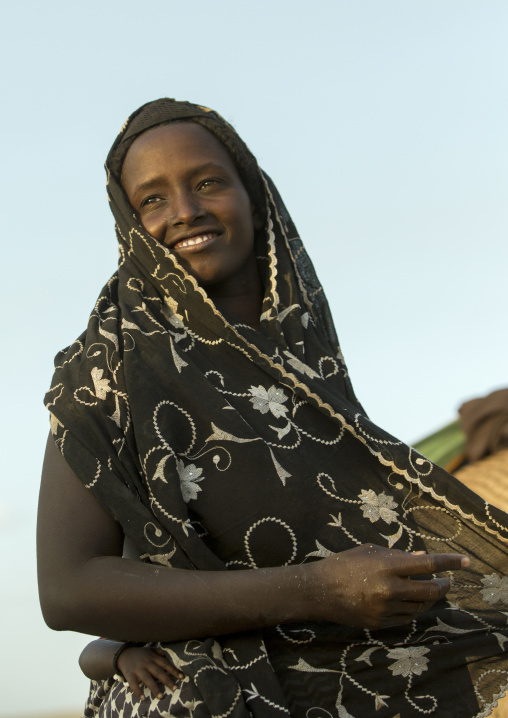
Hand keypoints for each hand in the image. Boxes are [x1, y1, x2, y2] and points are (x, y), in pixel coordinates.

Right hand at [117, 646, 183, 699]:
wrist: (123, 654)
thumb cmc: (141, 654)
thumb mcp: (151, 650)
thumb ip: (160, 653)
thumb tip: (170, 657)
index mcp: (153, 657)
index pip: (165, 664)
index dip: (174, 670)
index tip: (182, 677)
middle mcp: (146, 663)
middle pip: (158, 672)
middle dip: (167, 680)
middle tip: (175, 688)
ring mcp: (138, 669)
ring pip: (147, 679)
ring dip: (155, 688)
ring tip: (161, 696)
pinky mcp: (130, 675)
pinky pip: (134, 685)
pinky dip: (138, 691)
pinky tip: (143, 698)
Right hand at [308, 544, 468, 629]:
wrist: (318, 591)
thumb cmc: (344, 564)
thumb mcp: (370, 552)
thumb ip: (397, 556)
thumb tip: (423, 558)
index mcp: (386, 566)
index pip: (428, 565)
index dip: (449, 562)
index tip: (464, 561)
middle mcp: (389, 589)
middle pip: (429, 591)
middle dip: (443, 586)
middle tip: (448, 581)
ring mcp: (385, 609)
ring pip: (420, 607)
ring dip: (429, 599)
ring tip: (431, 590)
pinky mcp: (380, 624)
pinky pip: (405, 618)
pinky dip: (414, 609)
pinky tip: (414, 602)